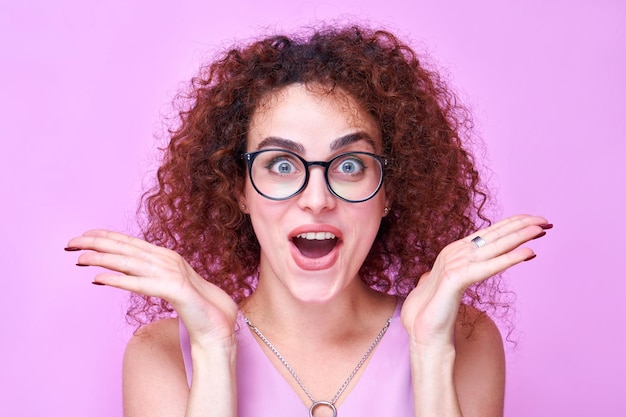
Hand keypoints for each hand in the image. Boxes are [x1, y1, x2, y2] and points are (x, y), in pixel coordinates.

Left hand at [66, 230, 237, 347]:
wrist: (219, 328)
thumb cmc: (198, 309)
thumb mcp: (172, 287)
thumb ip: (155, 277)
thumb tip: (133, 274)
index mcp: (168, 258)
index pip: (131, 243)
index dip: (106, 237)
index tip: (83, 236)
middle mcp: (169, 261)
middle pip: (127, 248)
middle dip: (96, 244)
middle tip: (70, 243)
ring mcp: (173, 275)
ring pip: (131, 263)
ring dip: (103, 259)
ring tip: (79, 258)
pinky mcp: (176, 291)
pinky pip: (141, 285)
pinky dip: (120, 281)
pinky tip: (99, 280)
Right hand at [401, 214, 550, 347]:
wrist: (422, 331)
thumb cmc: (434, 311)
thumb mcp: (447, 285)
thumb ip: (454, 276)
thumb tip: (455, 275)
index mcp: (455, 251)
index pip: (488, 232)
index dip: (512, 225)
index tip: (535, 222)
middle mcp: (455, 252)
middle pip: (494, 234)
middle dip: (521, 225)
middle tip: (546, 220)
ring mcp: (454, 263)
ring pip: (494, 246)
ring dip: (519, 236)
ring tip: (540, 229)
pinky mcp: (456, 278)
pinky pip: (489, 267)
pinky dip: (510, 259)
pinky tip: (528, 253)